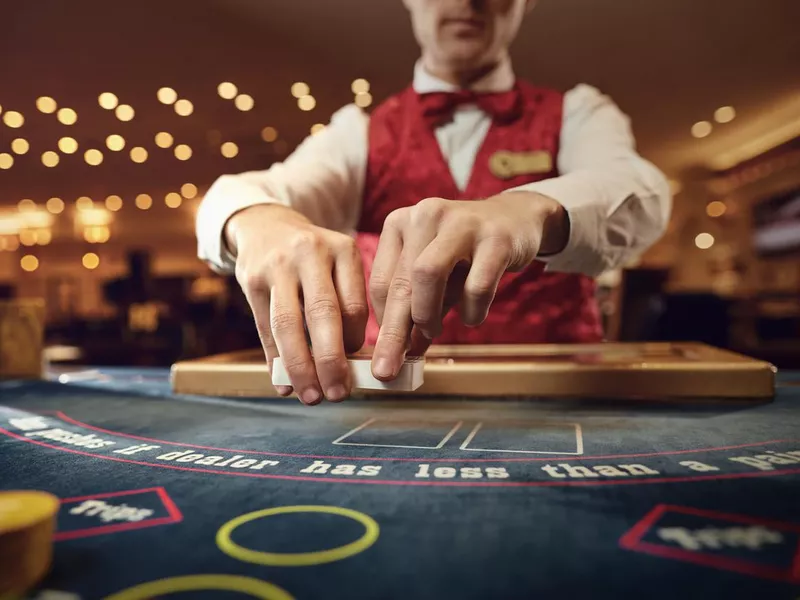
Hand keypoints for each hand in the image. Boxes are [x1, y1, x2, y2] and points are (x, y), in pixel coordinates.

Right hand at [226, 204, 367, 403]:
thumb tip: (352, 363)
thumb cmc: (313, 258)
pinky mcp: (251, 279)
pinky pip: (264, 328)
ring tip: (311, 396)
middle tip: (339, 395)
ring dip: (300, 367)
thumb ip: (346, 304)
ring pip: (288, 324)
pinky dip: (275, 360)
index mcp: (342, 250)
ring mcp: (278, 266)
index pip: (354, 305)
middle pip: (322, 314)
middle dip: (331, 361)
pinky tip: (283, 384)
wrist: (266, 226)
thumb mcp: (338, 264)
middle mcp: (310, 253)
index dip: (355, 342)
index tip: (355, 366)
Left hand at [368, 192, 566, 379]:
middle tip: (388, 369)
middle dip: (393, 333)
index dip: (383, 323)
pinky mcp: (496, 238)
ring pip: (428, 274)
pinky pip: (476, 286)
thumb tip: (400, 355)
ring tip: (434, 331)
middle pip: (401, 282)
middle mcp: (425, 215)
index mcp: (400, 223)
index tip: (387, 352)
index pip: (382, 281)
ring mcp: (461, 223)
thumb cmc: (464, 256)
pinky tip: (472, 316)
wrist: (515, 221)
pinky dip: (472, 311)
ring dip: (427, 314)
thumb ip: (416, 309)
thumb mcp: (434, 277)